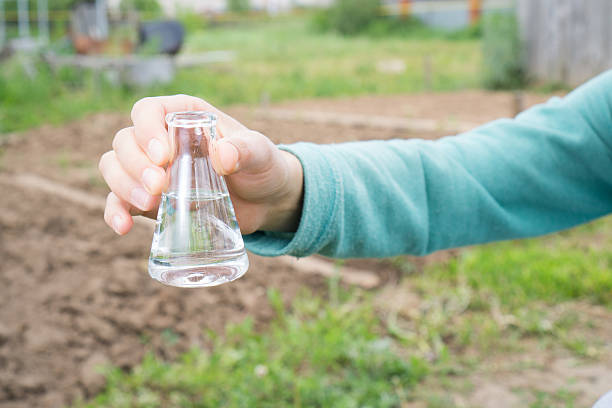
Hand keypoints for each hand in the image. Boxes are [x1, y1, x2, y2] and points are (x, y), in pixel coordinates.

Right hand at [99, 95, 302, 235]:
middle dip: (135, 164)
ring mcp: (152, 170)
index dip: (146, 130)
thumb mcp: (261, 154)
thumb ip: (247, 150)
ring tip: (150, 203)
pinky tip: (123, 226)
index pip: (148, 111)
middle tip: (160, 186)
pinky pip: (119, 201)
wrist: (265, 200)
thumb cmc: (262, 166)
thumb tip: (222, 156)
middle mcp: (161, 139)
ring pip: (114, 167)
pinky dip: (115, 212)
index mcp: (184, 116)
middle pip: (124, 141)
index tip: (163, 156)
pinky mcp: (152, 199)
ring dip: (123, 185)